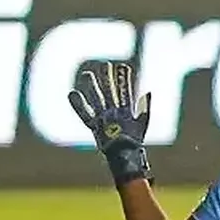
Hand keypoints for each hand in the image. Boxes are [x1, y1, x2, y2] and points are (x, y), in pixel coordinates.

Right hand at [68, 61, 152, 185]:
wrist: (124, 155)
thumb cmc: (135, 142)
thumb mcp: (143, 123)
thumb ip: (145, 107)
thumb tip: (147, 92)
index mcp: (126, 110)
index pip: (125, 91)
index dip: (124, 79)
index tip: (123, 67)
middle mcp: (113, 112)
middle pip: (110, 91)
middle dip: (108, 78)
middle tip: (105, 64)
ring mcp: (103, 118)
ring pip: (97, 99)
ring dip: (93, 87)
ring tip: (87, 74)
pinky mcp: (95, 126)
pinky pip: (85, 114)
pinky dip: (78, 105)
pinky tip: (72, 93)